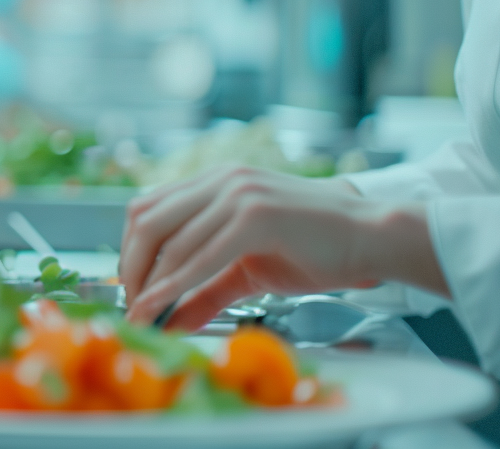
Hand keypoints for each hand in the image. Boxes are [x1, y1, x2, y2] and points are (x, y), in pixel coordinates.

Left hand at [119, 167, 445, 330]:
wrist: (371, 238)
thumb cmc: (314, 250)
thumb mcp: (246, 270)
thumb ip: (204, 290)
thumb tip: (168, 321)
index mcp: (213, 181)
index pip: (147, 208)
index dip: (128, 249)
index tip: (128, 287)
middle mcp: (219, 180)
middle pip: (147, 220)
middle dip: (129, 267)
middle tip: (128, 305)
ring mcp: (237, 193)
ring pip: (170, 239)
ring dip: (147, 283)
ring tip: (139, 315)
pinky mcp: (254, 215)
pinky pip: (201, 255)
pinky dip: (174, 284)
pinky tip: (161, 307)